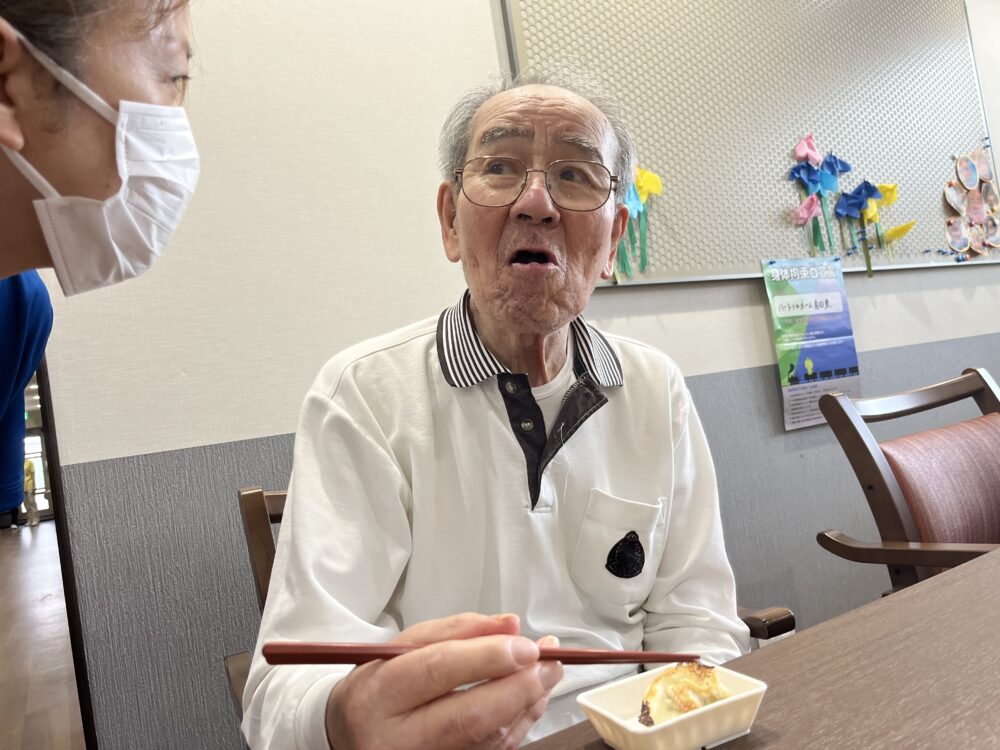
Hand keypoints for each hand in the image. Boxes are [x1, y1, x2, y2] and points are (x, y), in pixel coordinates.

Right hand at [325, 612, 562, 749]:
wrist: (352, 735)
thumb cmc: (380, 686)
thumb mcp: (402, 647)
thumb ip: (457, 631)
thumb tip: (509, 625)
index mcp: (379, 694)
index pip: (439, 670)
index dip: (489, 657)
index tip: (525, 644)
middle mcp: (399, 738)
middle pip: (471, 715)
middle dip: (520, 686)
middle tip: (549, 660)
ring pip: (489, 739)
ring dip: (529, 703)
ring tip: (550, 670)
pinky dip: (520, 722)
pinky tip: (533, 696)